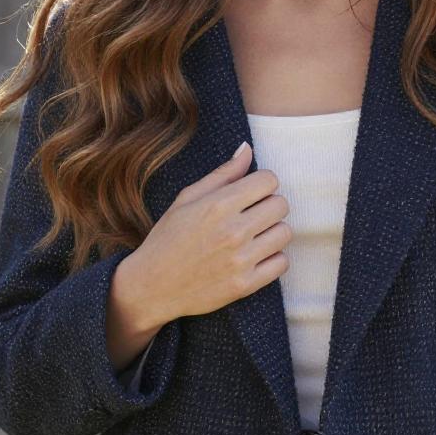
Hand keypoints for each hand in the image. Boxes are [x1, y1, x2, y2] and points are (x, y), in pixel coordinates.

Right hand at [126, 142, 290, 326]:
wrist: (151, 286)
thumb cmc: (168, 237)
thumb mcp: (187, 198)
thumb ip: (223, 173)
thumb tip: (247, 148)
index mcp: (218, 205)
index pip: (269, 180)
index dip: (262, 183)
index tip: (252, 192)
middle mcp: (233, 231)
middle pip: (281, 205)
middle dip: (269, 205)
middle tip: (252, 214)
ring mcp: (240, 260)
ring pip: (284, 233)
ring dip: (272, 231)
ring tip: (253, 235)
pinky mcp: (245, 285)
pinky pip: (282, 263)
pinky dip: (272, 258)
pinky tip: (254, 256)